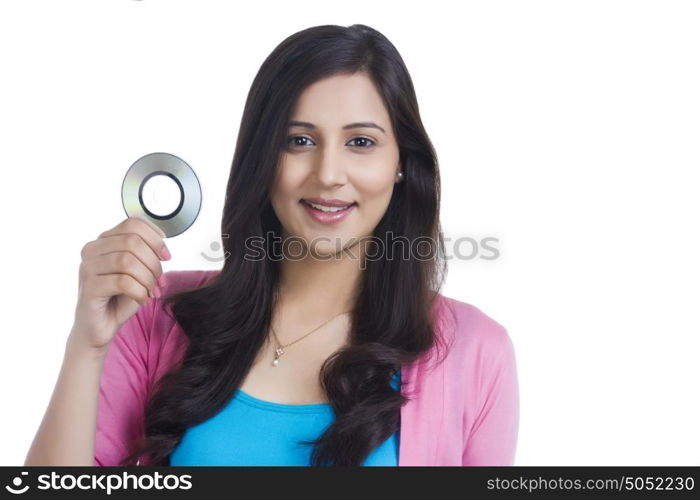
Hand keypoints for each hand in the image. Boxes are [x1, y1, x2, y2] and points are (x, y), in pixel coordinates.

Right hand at [69, 216, 170, 351]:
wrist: (99, 327)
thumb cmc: (119, 298)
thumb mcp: (138, 271)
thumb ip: (146, 254)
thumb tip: (163, 250)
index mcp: (104, 240)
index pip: (133, 223)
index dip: (155, 238)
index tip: (166, 256)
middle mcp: (92, 250)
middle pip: (132, 241)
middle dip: (153, 262)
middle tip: (159, 280)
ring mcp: (87, 268)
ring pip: (127, 261)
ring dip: (147, 278)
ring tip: (150, 291)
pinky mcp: (88, 288)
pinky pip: (123, 282)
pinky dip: (140, 292)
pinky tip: (141, 299)